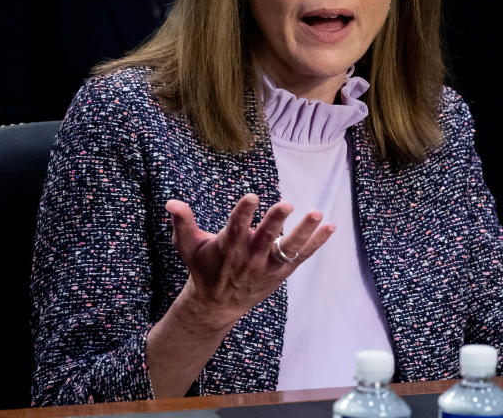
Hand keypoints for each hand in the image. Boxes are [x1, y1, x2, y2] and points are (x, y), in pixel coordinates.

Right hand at [166, 194, 333, 330]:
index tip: (251, 196)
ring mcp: (268, 266)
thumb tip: (171, 202)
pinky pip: (302, 256)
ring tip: (317, 213)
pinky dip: (317, 243)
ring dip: (304, 232)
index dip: (243, 212)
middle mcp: (250, 257)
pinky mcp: (281, 272)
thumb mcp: (187, 247)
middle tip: (287, 204)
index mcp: (228, 246)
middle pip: (266, 238)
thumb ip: (182, 223)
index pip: (236, 227)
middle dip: (276, 221)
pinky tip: (330, 227)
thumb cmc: (203, 268)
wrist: (216, 306)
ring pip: (288, 248)